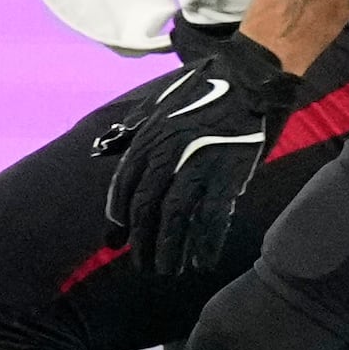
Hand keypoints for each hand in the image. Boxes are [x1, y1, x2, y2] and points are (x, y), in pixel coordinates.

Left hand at [94, 32, 301, 279]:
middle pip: (146, 208)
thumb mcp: (156, 104)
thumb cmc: (201, 92)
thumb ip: (131, 128)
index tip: (116, 241)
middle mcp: (167, 154)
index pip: (124, 186)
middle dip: (142, 241)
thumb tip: (101, 148)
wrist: (247, 80)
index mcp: (148, 138)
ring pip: (175, 218)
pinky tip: (203, 260)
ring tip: (169, 270)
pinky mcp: (227, 174)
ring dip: (170, 249)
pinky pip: (212, 217)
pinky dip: (206, 243)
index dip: (118, 218)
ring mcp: (198, 165)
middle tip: (144, 265)